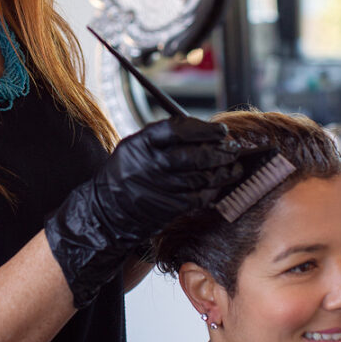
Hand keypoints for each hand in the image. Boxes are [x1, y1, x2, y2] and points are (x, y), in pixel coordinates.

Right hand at [44, 117, 242, 307]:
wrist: (106, 212)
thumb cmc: (124, 175)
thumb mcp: (134, 147)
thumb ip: (162, 138)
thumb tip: (202, 132)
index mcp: (141, 144)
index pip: (178, 129)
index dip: (204, 129)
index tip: (220, 131)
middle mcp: (151, 165)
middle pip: (194, 154)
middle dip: (219, 151)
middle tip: (233, 148)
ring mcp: (161, 188)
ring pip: (202, 177)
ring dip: (223, 171)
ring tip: (233, 166)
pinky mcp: (169, 208)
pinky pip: (199, 197)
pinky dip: (213, 190)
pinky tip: (220, 184)